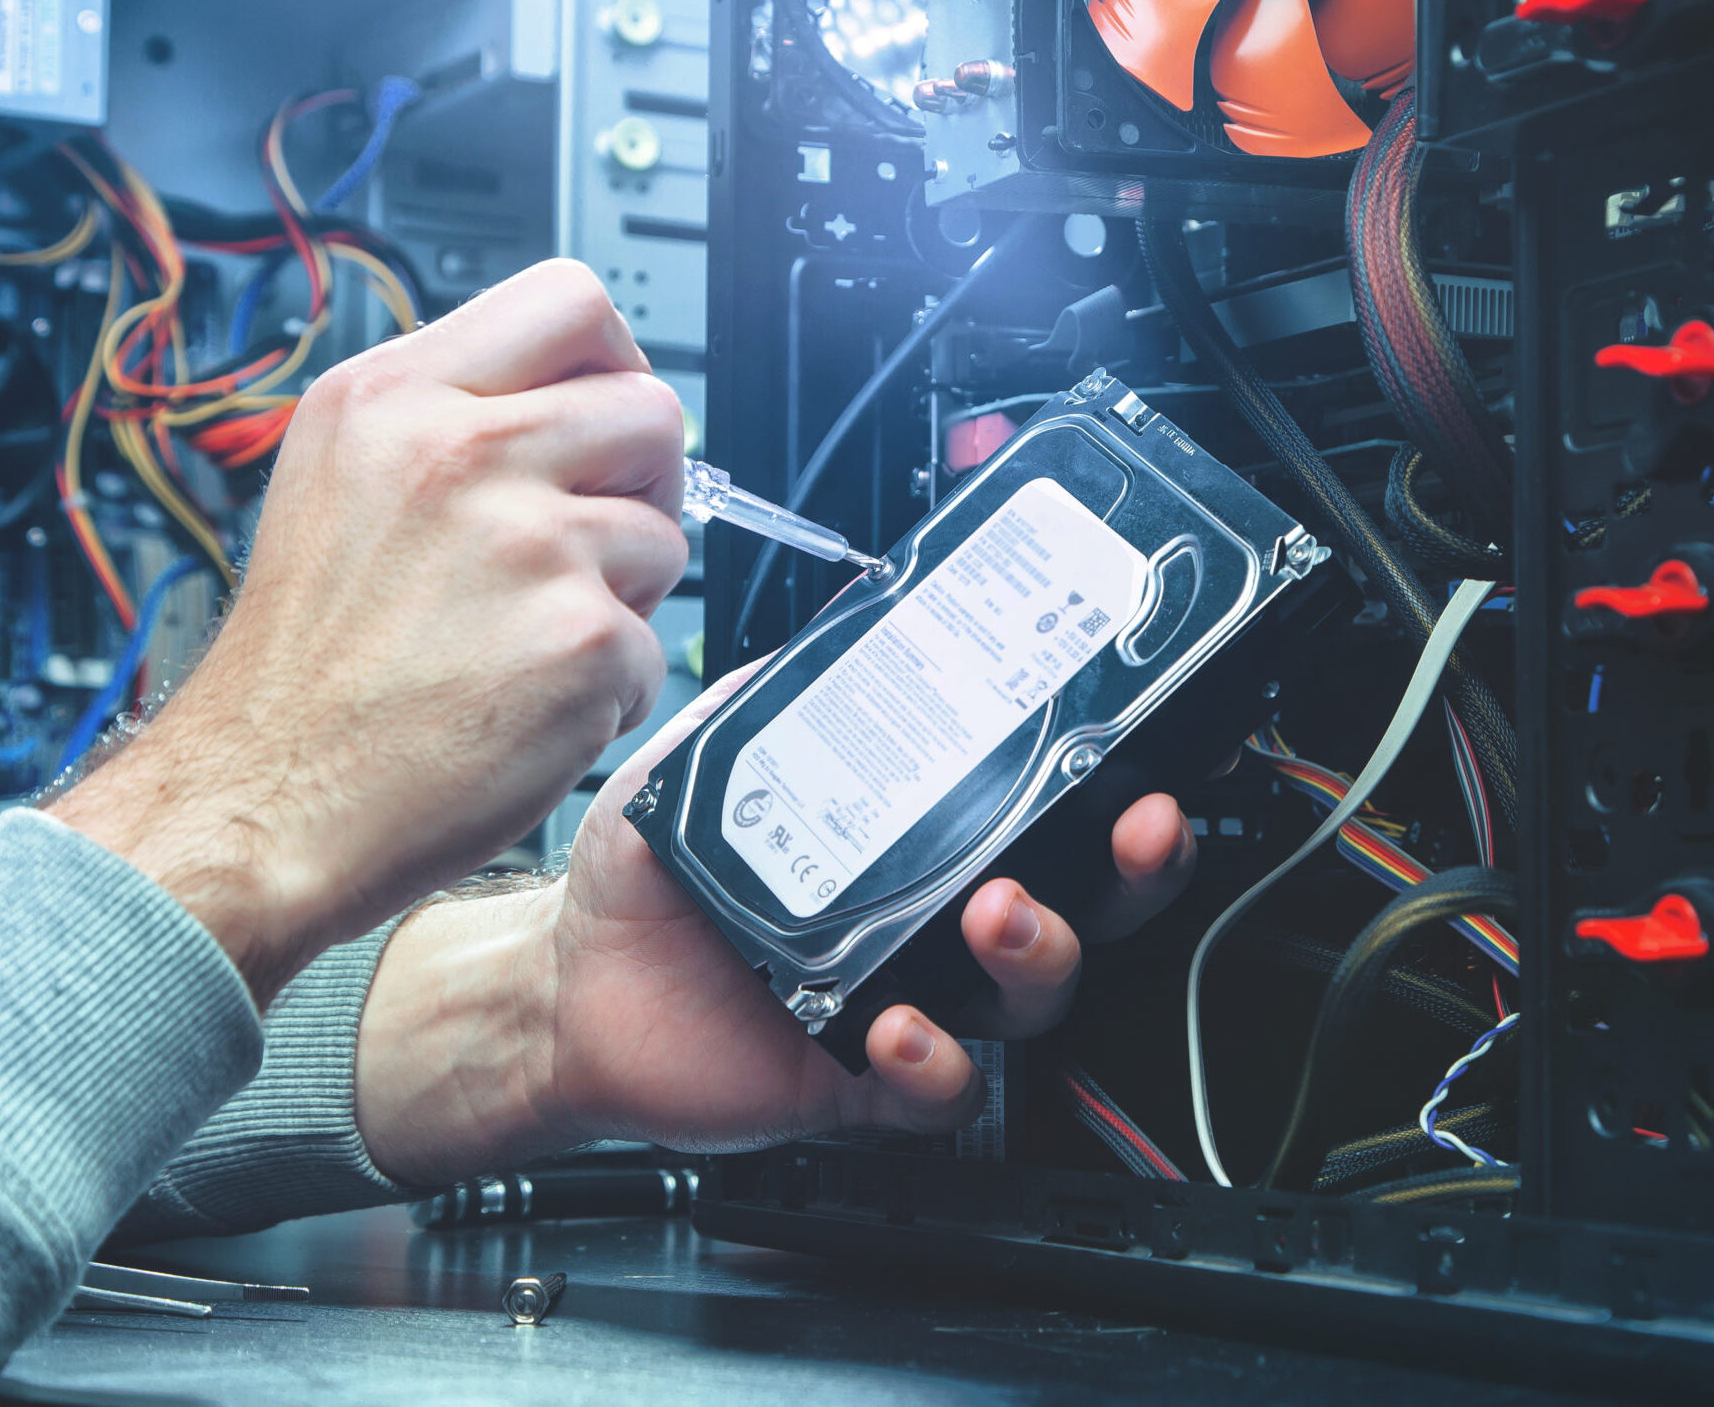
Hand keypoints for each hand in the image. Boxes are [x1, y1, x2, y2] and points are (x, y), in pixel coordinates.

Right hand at [55, 259, 688, 1002]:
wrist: (258, 805)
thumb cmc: (296, 673)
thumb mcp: (334, 484)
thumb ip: (446, 423)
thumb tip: (571, 400)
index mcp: (393, 397)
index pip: (569, 302)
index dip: (610, 363)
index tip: (599, 422)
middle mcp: (460, 455)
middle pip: (651, 410)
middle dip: (637, 485)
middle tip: (576, 550)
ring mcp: (528, 545)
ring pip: (667, 535)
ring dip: (622, 596)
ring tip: (526, 642)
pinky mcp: (580, 640)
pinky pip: (656, 648)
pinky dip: (612, 691)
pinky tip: (527, 708)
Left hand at [355, 667, 1199, 1181]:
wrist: (568, 985)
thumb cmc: (648, 878)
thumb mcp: (706, 757)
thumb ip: (772, 694)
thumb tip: (835, 622)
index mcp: (927, 839)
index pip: (1056, 814)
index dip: (1122, 790)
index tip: (1146, 758)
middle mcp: (939, 921)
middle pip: (1089, 903)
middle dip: (1135, 871)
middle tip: (1132, 829)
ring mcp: (916, 1000)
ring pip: (1035, 995)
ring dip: (1042, 950)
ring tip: (997, 912)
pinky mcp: (866, 1080)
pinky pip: (942, 1090)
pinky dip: (938, 1062)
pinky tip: (900, 1025)